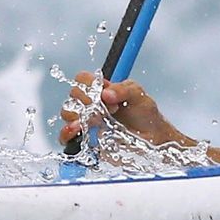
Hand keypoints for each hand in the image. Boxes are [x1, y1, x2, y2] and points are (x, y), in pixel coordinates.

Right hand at [57, 71, 186, 149]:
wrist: (153, 140)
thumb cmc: (146, 115)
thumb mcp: (139, 95)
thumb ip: (123, 90)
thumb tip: (106, 93)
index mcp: (102, 89)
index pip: (83, 79)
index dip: (88, 84)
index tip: (101, 93)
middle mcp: (91, 104)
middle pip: (73, 96)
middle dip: (85, 100)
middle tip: (103, 109)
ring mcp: (86, 122)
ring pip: (67, 113)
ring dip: (76, 115)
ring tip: (93, 120)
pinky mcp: (85, 140)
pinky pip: (66, 137)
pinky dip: (67, 133)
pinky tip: (77, 130)